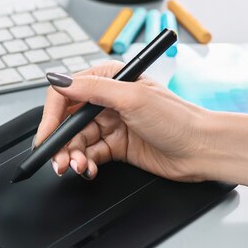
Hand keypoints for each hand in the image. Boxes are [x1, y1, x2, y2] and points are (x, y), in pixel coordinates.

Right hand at [35, 60, 211, 181]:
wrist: (202, 149)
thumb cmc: (178, 118)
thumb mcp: (132, 97)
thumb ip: (93, 89)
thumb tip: (59, 79)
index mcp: (108, 81)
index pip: (66, 94)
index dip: (51, 116)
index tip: (46, 136)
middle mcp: (106, 101)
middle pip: (68, 122)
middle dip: (59, 143)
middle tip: (58, 161)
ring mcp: (111, 125)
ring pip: (77, 142)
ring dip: (73, 156)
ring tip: (78, 167)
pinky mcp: (116, 146)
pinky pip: (90, 155)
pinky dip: (86, 164)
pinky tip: (89, 169)